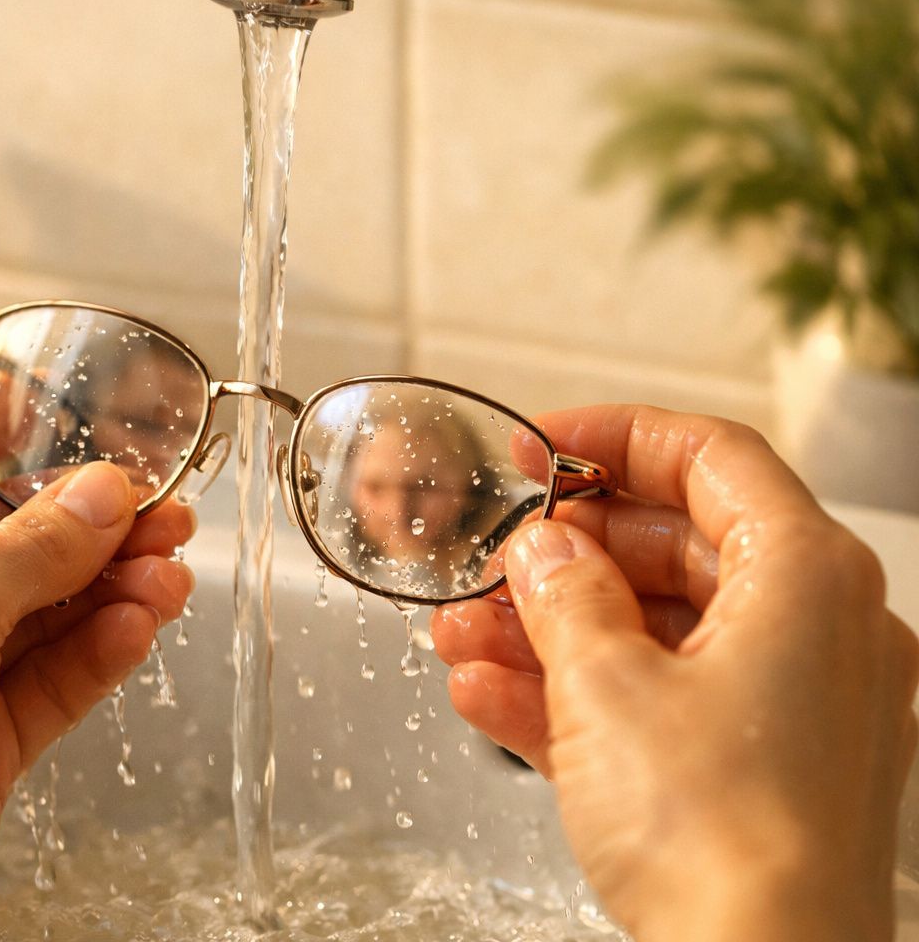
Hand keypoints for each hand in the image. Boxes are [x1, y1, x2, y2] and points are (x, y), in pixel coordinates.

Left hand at [0, 385, 195, 938]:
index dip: (36, 433)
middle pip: (18, 524)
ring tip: (168, 576)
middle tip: (166, 515)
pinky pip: (55, 670)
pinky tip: (139, 624)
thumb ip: (40, 544)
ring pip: (48, 600)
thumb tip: (107, 493)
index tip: (112, 429)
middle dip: (95, 520)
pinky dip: (100, 647)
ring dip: (113, 584)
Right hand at [431, 405, 918, 941]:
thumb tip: (543, 551)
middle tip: (484, 559)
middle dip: (560, 557)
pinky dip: (578, 694)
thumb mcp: (605, 684)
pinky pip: (660, 702)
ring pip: (656, 632)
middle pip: (674, 549)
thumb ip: (563, 594)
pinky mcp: (760, 772)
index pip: (709, 458)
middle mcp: (817, 634)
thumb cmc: (720, 836)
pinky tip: (490, 698)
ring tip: (458, 636)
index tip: (537, 447)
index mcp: (805, 578)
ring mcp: (790, 707)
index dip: (611, 438)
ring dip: (548, 630)